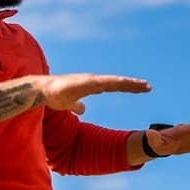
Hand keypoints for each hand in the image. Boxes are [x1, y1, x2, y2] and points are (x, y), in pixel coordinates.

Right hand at [32, 73, 150, 114]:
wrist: (42, 90)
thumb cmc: (54, 95)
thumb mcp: (69, 103)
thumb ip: (77, 105)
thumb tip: (83, 109)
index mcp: (92, 85)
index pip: (114, 85)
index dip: (127, 87)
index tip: (141, 88)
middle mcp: (93, 81)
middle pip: (117, 82)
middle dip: (133, 85)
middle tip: (148, 87)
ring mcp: (90, 80)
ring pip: (114, 82)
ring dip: (129, 84)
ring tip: (143, 86)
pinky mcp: (85, 83)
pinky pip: (104, 83)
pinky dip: (116, 83)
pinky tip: (125, 83)